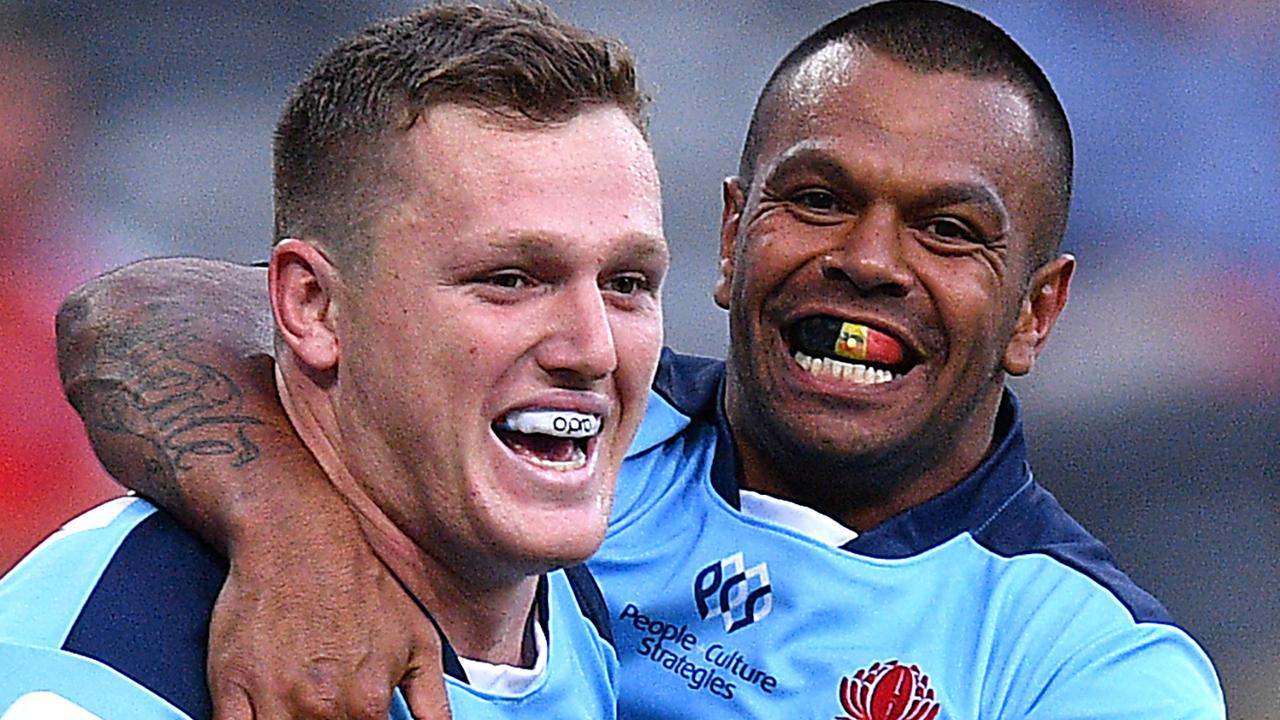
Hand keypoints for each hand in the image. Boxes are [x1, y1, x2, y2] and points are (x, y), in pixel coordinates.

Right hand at [206, 499, 450, 719]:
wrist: (299, 539)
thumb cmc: (360, 586)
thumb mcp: (418, 642)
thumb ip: (432, 705)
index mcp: (369, 705)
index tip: (350, 716)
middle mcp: (323, 708)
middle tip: (325, 696)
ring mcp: (273, 699)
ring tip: (301, 698)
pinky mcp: (229, 687)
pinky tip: (266, 711)